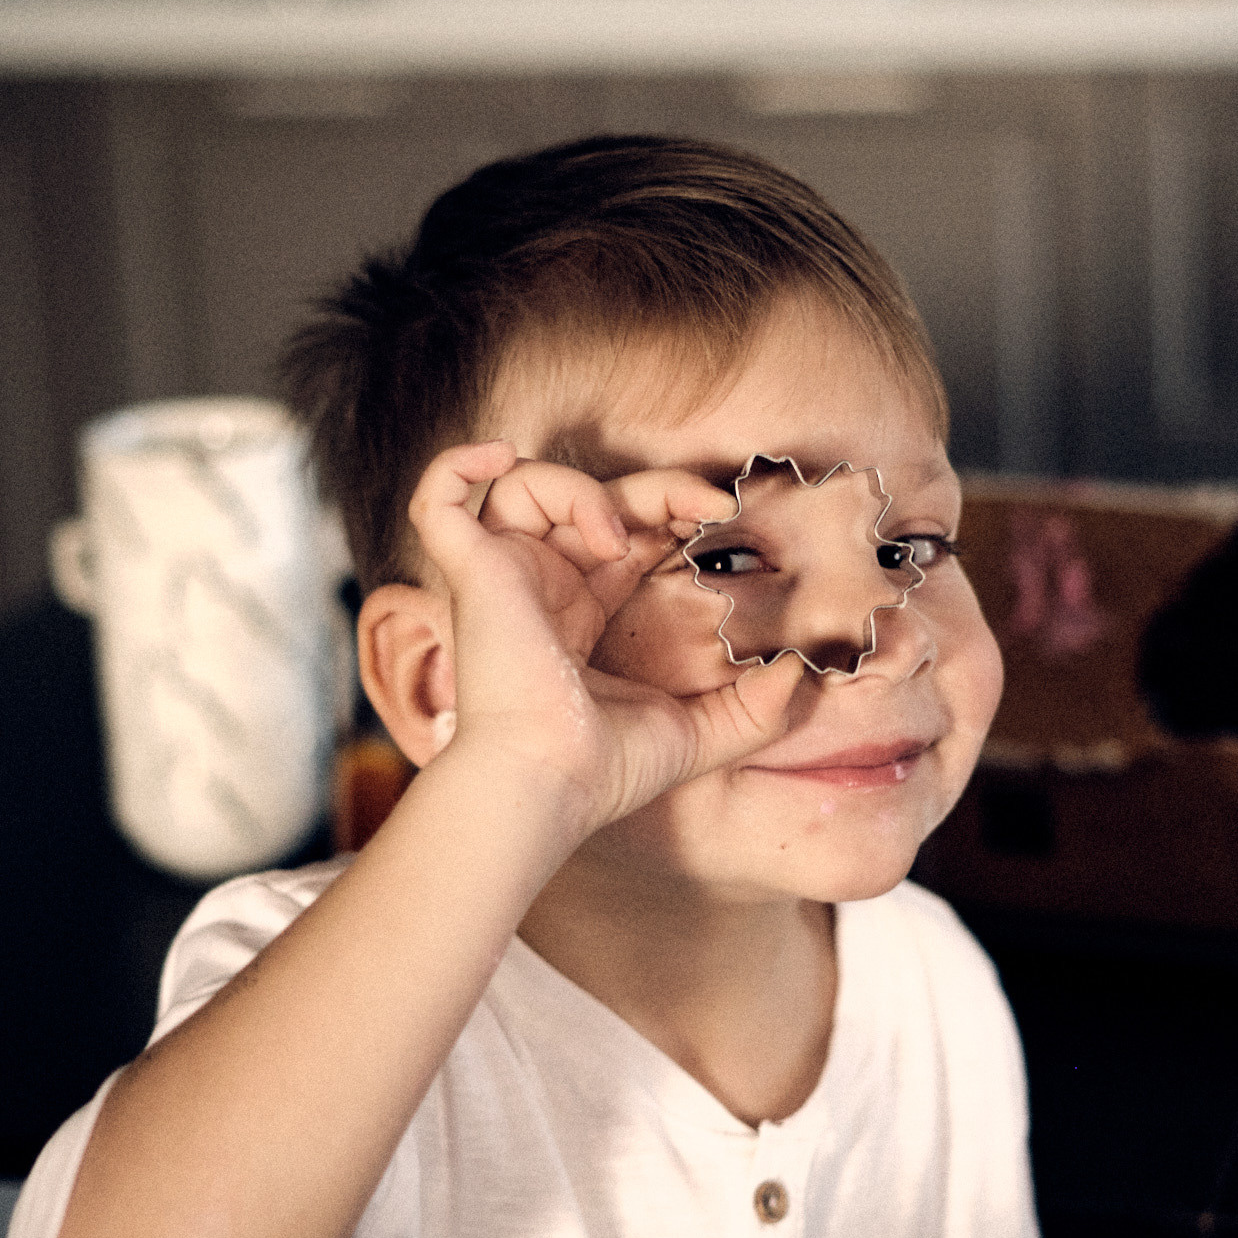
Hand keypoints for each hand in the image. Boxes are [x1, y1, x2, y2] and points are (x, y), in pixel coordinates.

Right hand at [406, 441, 800, 830]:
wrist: (550, 782)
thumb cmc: (605, 770)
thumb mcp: (698, 734)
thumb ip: (754, 709)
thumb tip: (798, 675)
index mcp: (580, 613)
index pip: (625, 534)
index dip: (669, 510)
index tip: (721, 516)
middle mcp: (538, 587)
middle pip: (591, 499)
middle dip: (656, 489)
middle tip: (711, 504)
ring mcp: (500, 576)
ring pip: (525, 487)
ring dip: (581, 489)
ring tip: (617, 536)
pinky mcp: (470, 573)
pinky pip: (440, 500)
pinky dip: (460, 465)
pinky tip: (502, 456)